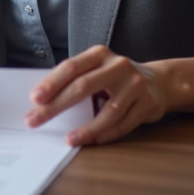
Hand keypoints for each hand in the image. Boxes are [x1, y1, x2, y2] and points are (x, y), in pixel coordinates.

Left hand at [24, 45, 168, 145]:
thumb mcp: (97, 69)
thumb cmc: (116, 78)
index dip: (52, 83)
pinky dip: (106, 134)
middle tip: (35, 120)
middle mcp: (118, 65)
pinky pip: (123, 124)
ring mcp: (135, 85)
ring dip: (85, 129)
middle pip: (83, 87)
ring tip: (69, 139)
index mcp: (99, 54)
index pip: (71, 67)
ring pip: (108, 111)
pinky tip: (91, 140)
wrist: (159, 81)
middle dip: (56, 106)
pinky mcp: (148, 104)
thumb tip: (43, 100)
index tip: (34, 98)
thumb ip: (76, 79)